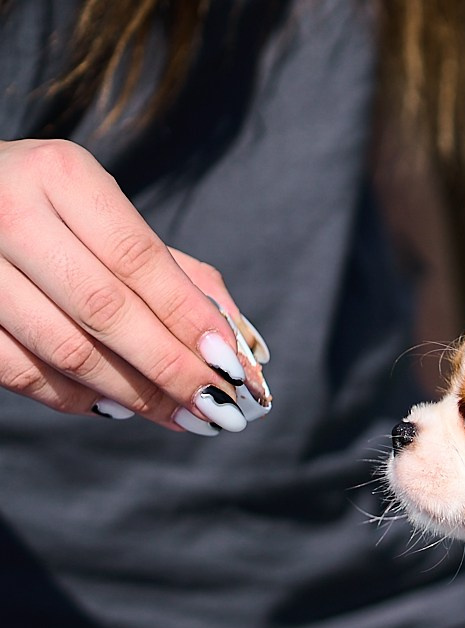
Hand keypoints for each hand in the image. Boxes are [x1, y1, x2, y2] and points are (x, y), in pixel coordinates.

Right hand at [0, 138, 271, 430]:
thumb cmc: (50, 210)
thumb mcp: (107, 215)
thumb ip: (175, 272)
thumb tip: (242, 344)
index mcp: (60, 175)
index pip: (138, 259)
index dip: (189, 319)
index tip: (233, 367)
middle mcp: (8, 211)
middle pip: (104, 310)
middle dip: (171, 369)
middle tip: (220, 408)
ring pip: (63, 348)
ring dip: (132, 394)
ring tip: (181, 416)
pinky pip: (18, 370)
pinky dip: (72, 398)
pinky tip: (115, 406)